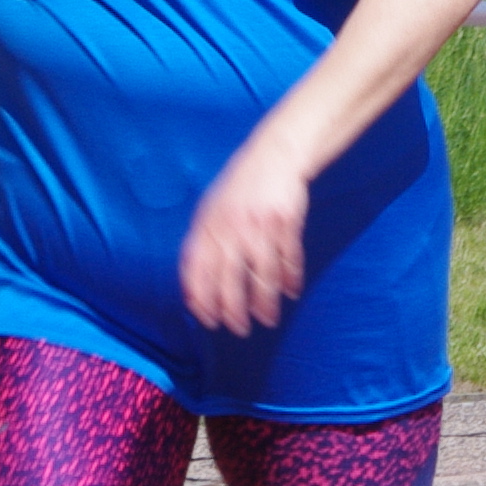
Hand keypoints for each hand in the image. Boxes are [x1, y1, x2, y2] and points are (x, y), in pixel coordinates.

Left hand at [180, 143, 311, 334]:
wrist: (273, 156)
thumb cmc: (238, 188)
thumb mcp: (209, 211)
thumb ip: (201, 244)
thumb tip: (194, 288)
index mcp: (208, 226)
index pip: (198, 271)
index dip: (202, 299)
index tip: (208, 320)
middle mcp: (231, 228)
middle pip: (230, 279)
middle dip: (234, 310)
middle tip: (239, 329)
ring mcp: (260, 226)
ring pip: (262, 274)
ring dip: (265, 302)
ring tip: (267, 319)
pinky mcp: (286, 223)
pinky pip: (288, 258)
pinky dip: (290, 278)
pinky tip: (291, 292)